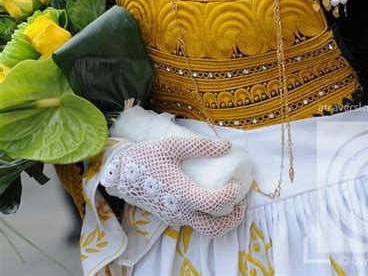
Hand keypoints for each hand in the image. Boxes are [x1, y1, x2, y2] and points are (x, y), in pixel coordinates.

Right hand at [100, 135, 246, 236]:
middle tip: (241, 201)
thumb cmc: (146, 157)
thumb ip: (201, 146)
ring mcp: (175, 216)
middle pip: (214, 228)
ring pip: (205, 228)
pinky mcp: (170, 216)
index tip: (237, 183)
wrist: (120, 172)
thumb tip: (227, 145)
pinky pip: (195, 222)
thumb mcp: (173, 145)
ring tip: (230, 201)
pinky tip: (211, 198)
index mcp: (183, 195)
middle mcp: (180, 211)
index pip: (215, 203)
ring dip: (222, 220)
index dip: (231, 195)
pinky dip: (209, 217)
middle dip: (233, 219)